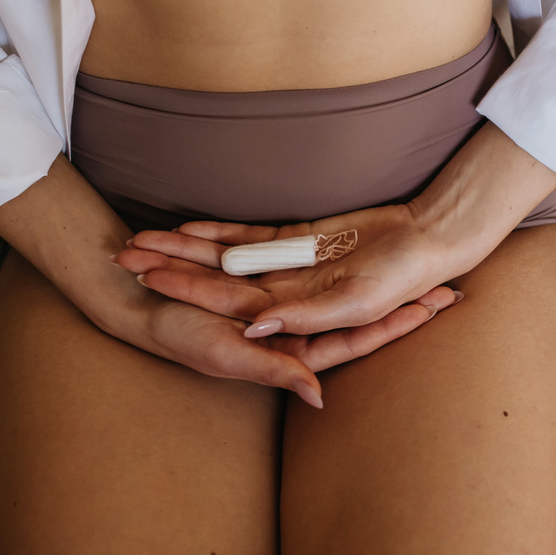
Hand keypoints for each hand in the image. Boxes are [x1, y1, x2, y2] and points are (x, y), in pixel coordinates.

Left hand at [109, 122, 555, 405]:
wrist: (433, 240)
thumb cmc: (406, 277)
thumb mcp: (357, 302)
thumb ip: (306, 316)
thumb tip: (253, 328)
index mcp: (296, 319)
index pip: (231, 307)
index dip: (190, 295)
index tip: (149, 283)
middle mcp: (285, 299)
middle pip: (215, 285)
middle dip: (171, 272)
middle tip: (122, 257)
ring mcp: (288, 270)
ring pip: (225, 261)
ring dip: (184, 251)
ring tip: (137, 241)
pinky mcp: (297, 244)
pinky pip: (249, 240)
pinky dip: (218, 233)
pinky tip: (184, 226)